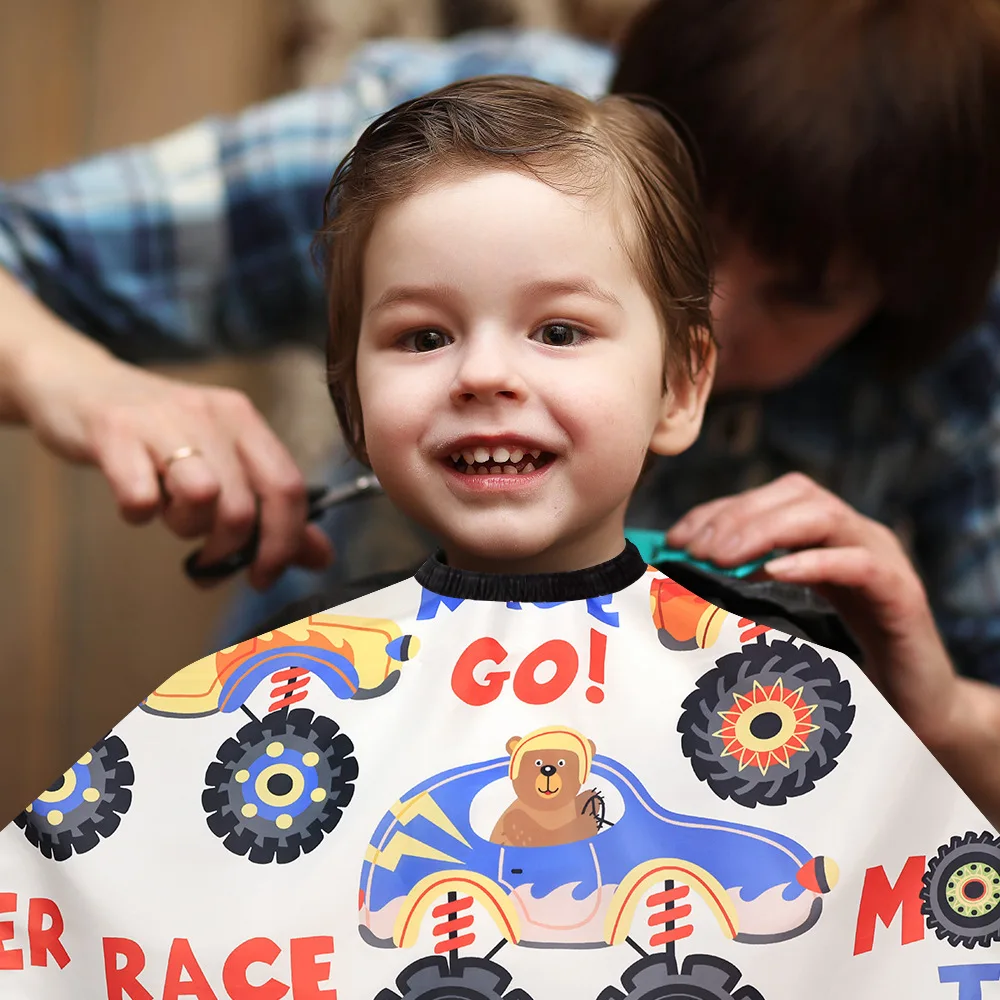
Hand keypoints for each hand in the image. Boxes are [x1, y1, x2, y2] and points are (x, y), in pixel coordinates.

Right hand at [0, 275, 331, 589]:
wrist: (77, 382)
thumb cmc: (157, 434)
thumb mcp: (220, 460)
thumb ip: (270, 508)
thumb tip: (322, 556)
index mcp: (245, 421)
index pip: (289, 488)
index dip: (284, 543)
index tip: (263, 575)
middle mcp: (212, 414)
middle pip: (245, 504)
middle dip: (229, 549)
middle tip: (207, 558)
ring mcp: (162, 420)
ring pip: (202, 495)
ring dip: (187, 527)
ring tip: (170, 516)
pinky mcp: (113, 430)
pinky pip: (140, 493)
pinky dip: (140, 512)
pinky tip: (137, 503)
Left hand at [667, 473, 999, 825]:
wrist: (915, 710)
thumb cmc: (841, 667)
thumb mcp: (785, 621)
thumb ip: (746, 596)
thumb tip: (679, 587)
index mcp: (824, 537)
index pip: (767, 500)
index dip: (718, 511)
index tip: (676, 539)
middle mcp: (855, 536)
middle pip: (795, 496)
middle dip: (737, 516)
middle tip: (695, 550)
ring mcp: (882, 559)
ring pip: (824, 516)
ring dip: (766, 529)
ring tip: (723, 557)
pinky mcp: (901, 593)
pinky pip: (860, 562)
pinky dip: (814, 561)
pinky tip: (775, 572)